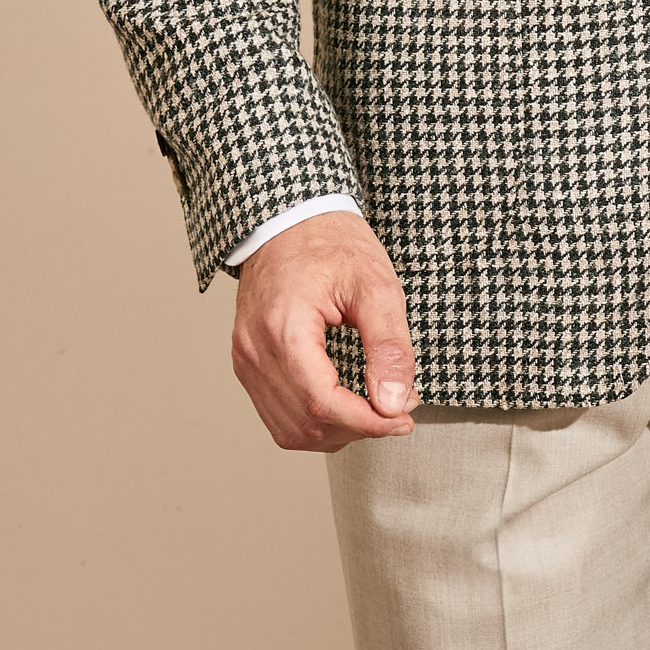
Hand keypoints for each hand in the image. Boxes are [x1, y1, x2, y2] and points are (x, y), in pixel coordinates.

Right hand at [230, 211, 419, 451]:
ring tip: (372, 407)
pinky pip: (277, 415)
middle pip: (306, 424)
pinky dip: (313, 422)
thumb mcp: (375, 285)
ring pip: (289, 430)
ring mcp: (245, 358)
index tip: (403, 418)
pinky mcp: (247, 363)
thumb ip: (389, 346)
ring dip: (336, 431)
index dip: (368, 422)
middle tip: (398, 407)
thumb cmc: (331, 243)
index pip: (322, 403)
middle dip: (358, 427)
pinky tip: (343, 405)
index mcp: (283, 326)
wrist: (289, 218)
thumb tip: (395, 402)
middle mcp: (254, 349)